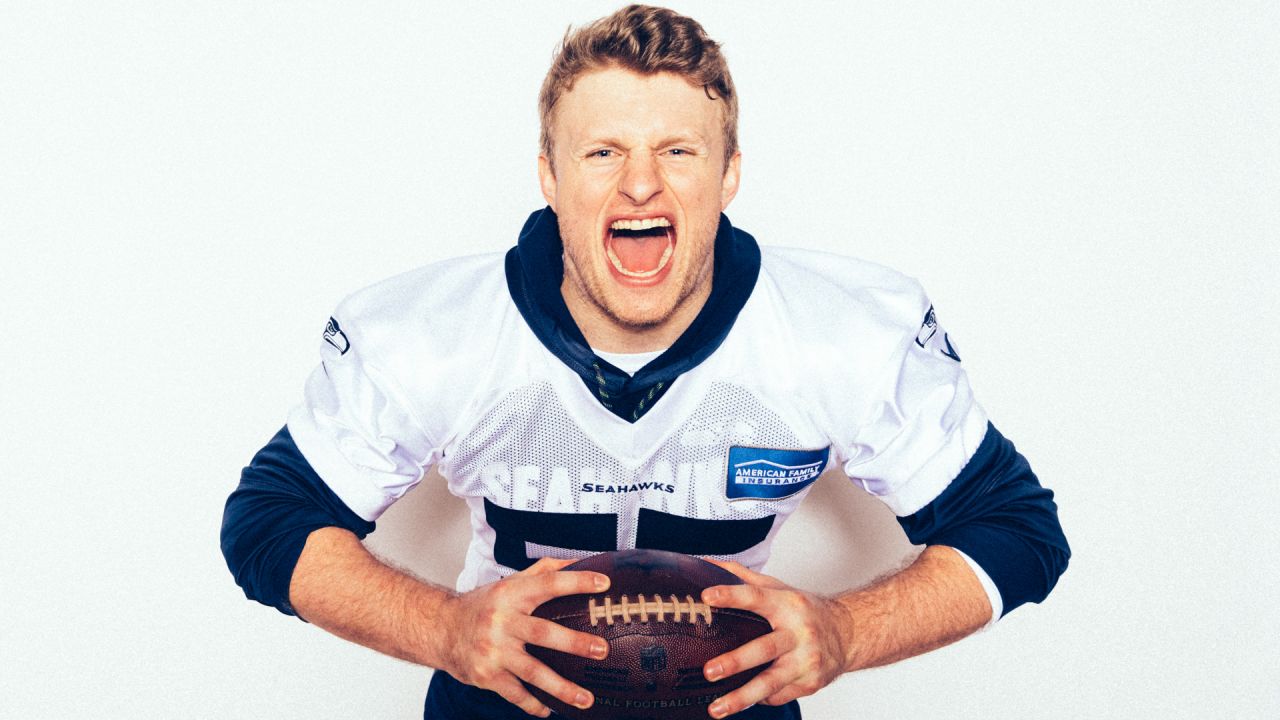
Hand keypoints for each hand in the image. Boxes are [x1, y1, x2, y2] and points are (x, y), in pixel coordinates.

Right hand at [433, 557, 611, 716]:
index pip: (548, 584)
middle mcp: (501, 621)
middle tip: (602, 650)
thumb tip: (578, 562)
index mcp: (511, 594)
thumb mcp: (509, 583)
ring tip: (586, 698)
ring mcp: (493, 651)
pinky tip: (551, 709)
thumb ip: (542, 572)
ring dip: (562, 688)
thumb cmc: (483, 605)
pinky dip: (535, 704)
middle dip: (574, 643)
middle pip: (543, 633)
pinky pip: (516, 694)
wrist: (440, 629)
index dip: (576, 582)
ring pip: (533, 672)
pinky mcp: (486, 676)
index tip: (603, 585)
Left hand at [700, 561, 851, 718]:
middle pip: (765, 649)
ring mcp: (806, 661)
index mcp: (788, 604)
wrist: (848, 634)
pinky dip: (758, 699)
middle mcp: (798, 633)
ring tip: (717, 708)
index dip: (732, 595)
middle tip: (709, 671)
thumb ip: (743, 577)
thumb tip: (708, 565)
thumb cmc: (806, 611)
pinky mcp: (809, 683)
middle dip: (735, 661)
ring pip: (772, 682)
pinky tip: (743, 700)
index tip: (707, 596)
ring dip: (742, 697)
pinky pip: (778, 695)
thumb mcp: (779, 588)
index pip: (757, 596)